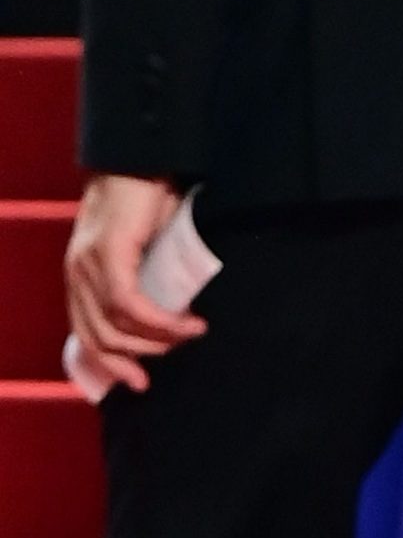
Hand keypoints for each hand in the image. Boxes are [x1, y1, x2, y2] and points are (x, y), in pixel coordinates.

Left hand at [63, 173, 203, 393]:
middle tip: (175, 355)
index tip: (140, 380)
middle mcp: (76, 272)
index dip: (110, 363)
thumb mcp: (145, 245)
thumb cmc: (148, 196)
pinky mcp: (108, 254)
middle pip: (98, 338)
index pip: (86, 332)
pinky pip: (130, 304)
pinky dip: (160, 320)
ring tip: (190, 333)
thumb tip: (175, 303)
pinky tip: (186, 322)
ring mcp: (88, 264)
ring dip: (157, 339)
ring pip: (115, 326)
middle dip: (136, 359)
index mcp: (80, 273)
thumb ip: (148, 273)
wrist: (141, 156)